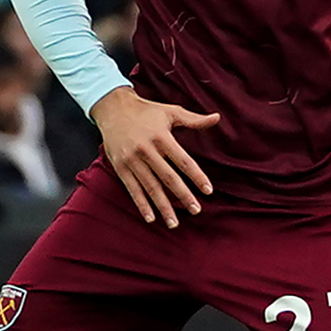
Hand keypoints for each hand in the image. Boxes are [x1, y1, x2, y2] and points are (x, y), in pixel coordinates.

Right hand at [93, 85, 218, 228]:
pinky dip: (141, 204)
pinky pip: (132, 189)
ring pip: (151, 187)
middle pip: (168, 178)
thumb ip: (194, 120)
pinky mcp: (121, 167)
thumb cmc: (146, 111)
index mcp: (161, 137)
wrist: (112, 108)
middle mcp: (147, 150)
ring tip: (174, 223)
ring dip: (163, 206)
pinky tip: (150, 218)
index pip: (183, 161)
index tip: (208, 190)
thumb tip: (217, 118)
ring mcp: (132, 160)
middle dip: (183, 195)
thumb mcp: (170, 112)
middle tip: (197, 210)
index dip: (196, 176)